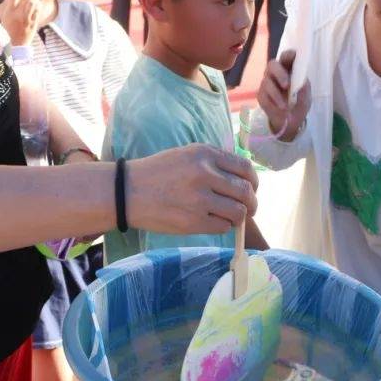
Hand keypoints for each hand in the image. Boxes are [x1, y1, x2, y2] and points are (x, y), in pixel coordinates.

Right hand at [0, 0, 40, 46]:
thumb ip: (11, 6)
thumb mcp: (6, 17)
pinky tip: (39, 3)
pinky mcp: (33, 23)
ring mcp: (26, 19)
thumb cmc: (11, 29)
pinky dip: (39, 4)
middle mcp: (17, 14)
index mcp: (9, 12)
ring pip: (33, 2)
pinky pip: (38, 10)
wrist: (17, 44)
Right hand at [127, 144, 258, 235]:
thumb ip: (213, 162)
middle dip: (252, 203)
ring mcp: (200, 198)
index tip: (251, 189)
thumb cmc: (157, 173)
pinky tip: (213, 222)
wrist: (127, 192)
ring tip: (231, 218)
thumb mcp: (186, 155)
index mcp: (205, 154)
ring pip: (238, 212)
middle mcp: (205, 173)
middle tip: (249, 209)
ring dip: (239, 217)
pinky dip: (223, 226)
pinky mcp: (193, 221)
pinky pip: (223, 226)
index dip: (253, 181)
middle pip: (246, 191)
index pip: (245, 167)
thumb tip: (242, 178)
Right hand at [257, 50, 310, 141]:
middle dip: (279, 73)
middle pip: (272, 64)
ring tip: (285, 106)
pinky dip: (272, 103)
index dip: (288, 55)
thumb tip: (302, 82)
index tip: (293, 57)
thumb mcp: (306, 97)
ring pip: (267, 82)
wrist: (292, 121)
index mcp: (289, 69)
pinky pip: (264, 96)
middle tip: (286, 85)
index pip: (286, 57)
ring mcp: (267, 83)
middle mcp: (276, 73)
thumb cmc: (299, 103)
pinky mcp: (261, 95)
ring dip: (276, 94)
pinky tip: (280, 109)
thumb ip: (304, 89)